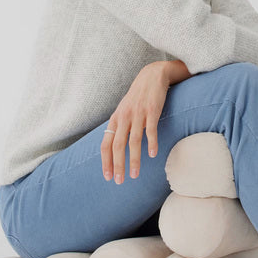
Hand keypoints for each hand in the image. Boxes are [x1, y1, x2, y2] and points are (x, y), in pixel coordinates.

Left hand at [102, 62, 168, 183]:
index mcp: (116, 120)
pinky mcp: (152, 111)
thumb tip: (116, 145)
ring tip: (134, 175)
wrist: (152, 76)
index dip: (105, 162)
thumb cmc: (139, 96)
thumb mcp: (125, 110)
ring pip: (133, 141)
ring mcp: (138, 114)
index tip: (108, 177)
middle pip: (117, 146)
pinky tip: (152, 155)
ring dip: (133, 160)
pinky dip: (151, 143)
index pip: (106, 144)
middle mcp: (124, 118)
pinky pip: (150, 130)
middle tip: (119, 181)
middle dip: (117, 166)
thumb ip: (120, 126)